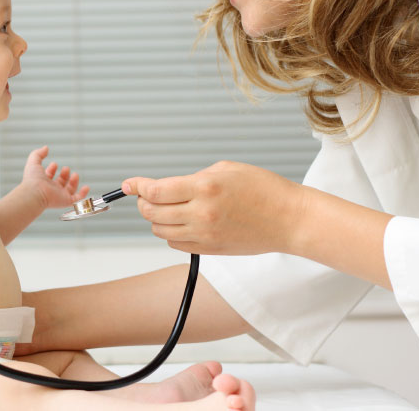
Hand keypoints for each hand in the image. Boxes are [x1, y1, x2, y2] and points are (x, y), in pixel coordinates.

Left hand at [20, 145, 89, 208]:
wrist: (35, 193)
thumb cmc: (32, 180)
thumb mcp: (34, 162)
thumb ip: (38, 154)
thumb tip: (46, 148)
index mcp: (42, 182)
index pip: (49, 176)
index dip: (52, 169)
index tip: (54, 164)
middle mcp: (51, 189)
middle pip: (60, 182)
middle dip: (64, 174)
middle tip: (65, 168)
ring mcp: (59, 196)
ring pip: (69, 190)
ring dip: (73, 181)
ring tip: (75, 174)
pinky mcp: (65, 201)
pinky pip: (77, 200)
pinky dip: (83, 194)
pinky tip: (86, 187)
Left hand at [122, 161, 301, 255]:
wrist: (289, 220)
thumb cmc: (264, 189)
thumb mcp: (226, 169)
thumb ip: (194, 178)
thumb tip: (170, 186)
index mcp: (205, 188)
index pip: (156, 191)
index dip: (137, 186)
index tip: (129, 184)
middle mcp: (201, 214)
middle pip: (152, 213)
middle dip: (143, 202)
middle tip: (145, 194)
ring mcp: (205, 235)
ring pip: (160, 231)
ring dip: (156, 219)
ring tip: (165, 208)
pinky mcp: (210, 250)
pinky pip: (176, 244)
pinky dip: (171, 233)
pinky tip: (180, 222)